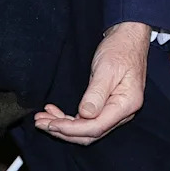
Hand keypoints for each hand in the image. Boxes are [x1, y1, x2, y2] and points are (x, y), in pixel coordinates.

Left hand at [34, 21, 148, 144]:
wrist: (128, 37)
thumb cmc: (120, 48)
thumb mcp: (106, 68)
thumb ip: (96, 93)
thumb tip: (84, 115)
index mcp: (126, 104)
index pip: (96, 127)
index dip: (72, 129)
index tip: (51, 124)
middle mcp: (123, 112)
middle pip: (90, 133)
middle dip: (64, 130)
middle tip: (41, 123)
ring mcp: (116, 110)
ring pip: (87, 128)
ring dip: (64, 125)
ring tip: (43, 118)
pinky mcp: (108, 105)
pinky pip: (88, 119)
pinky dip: (71, 118)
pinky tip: (56, 113)